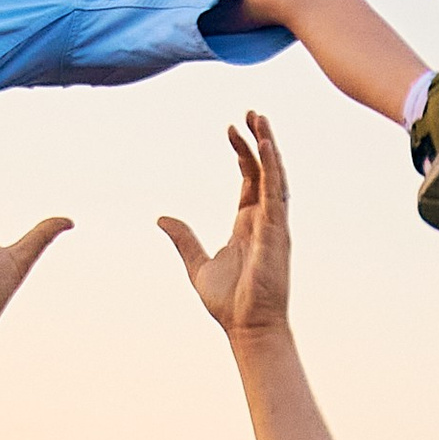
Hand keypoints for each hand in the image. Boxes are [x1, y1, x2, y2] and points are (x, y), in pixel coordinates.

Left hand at [159, 114, 291, 339]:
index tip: (231, 129)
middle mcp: (264, 221)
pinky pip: (276, 191)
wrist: (247, 328)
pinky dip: (272, 166)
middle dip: (258, 140)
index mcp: (247, 226)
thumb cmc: (228, 304)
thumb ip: (183, 239)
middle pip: (264, 171)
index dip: (243, 154)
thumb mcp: (197, 265)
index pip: (250, 180)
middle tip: (250, 111)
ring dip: (269, 145)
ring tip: (260, 116)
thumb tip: (162, 218)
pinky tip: (266, 143)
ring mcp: (273, 225)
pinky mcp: (276, 231)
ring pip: (274, 175)